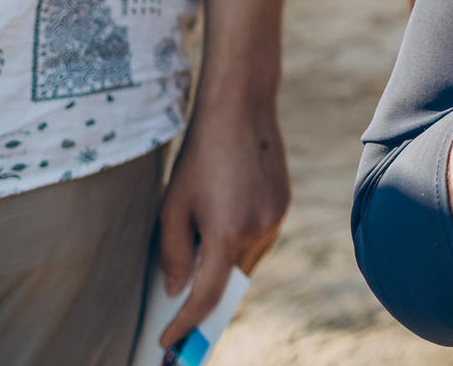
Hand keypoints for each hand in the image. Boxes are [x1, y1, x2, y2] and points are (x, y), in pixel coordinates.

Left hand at [154, 96, 290, 349]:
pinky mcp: (283, 206)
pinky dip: (239, 249)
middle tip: (180, 318)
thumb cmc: (199, 157)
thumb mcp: (171, 206)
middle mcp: (258, 230)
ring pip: (247, 264)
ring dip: (225, 271)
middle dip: (206, 300)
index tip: (168, 341)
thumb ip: (170, 253)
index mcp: (227, 232)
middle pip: (230, 283)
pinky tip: (222, 236)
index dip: (185, 324)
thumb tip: (175, 290)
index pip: (206, 296)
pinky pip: (260, 242)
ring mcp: (276, 219)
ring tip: (199, 268)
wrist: (241, 110)